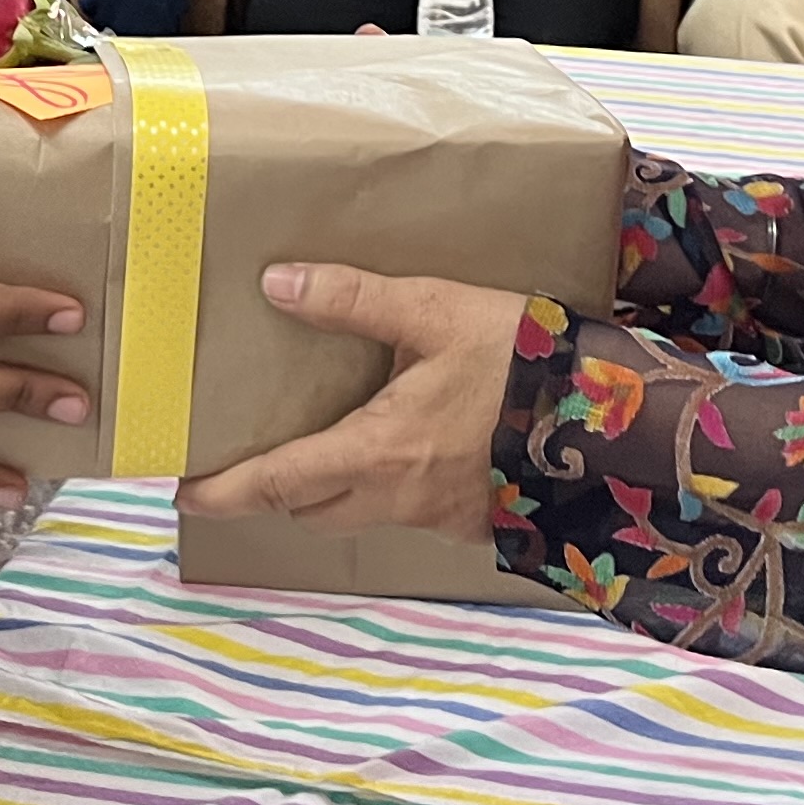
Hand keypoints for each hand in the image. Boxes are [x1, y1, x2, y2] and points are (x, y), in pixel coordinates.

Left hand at [172, 264, 526, 546]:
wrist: (617, 420)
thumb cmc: (524, 363)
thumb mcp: (436, 311)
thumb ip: (353, 299)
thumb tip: (275, 285)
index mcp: (376, 451)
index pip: (277, 484)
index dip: (225, 491)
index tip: (186, 492)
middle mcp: (398, 497)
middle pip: (311, 510)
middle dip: (274, 493)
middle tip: (250, 463)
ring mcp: (438, 516)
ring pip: (360, 514)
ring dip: (331, 491)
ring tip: (322, 448)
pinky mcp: (476, 519)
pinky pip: (409, 513)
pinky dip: (388, 490)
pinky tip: (404, 451)